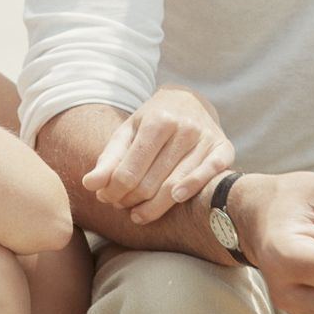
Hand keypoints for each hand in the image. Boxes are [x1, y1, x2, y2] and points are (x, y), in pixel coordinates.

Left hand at [81, 85, 234, 223]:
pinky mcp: (224, 148)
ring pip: (175, 187)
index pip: (129, 172)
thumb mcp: (127, 132)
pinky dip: (192, 189)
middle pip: (150, 183)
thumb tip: (89, 186)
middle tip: (121, 206)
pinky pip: (209, 176)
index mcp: (156, 121)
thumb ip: (108, 160)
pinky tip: (174, 199)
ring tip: (138, 213)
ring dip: (153, 208)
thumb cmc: (153, 121)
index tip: (106, 198)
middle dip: (130, 201)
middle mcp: (183, 128)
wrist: (190, 100)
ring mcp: (205, 138)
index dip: (113, 192)